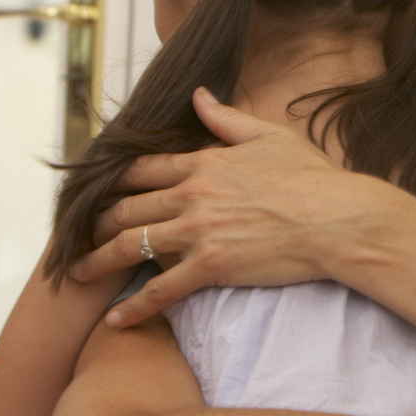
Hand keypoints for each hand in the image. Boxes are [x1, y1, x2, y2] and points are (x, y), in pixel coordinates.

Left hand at [71, 88, 408, 326]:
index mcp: (203, 162)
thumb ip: (226, 118)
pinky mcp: (210, 266)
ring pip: (130, 246)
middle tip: (76, 238)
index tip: (94, 194)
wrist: (338, 219)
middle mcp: (192, 195)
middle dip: (94, 224)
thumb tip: (198, 95)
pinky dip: (134, 308)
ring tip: (77, 274)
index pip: (140, 170)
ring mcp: (198, 231)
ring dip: (97, 262)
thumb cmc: (312, 177)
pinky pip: (160, 290)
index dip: (111, 182)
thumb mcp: (269, 136)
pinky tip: (116, 320)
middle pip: (124, 208)